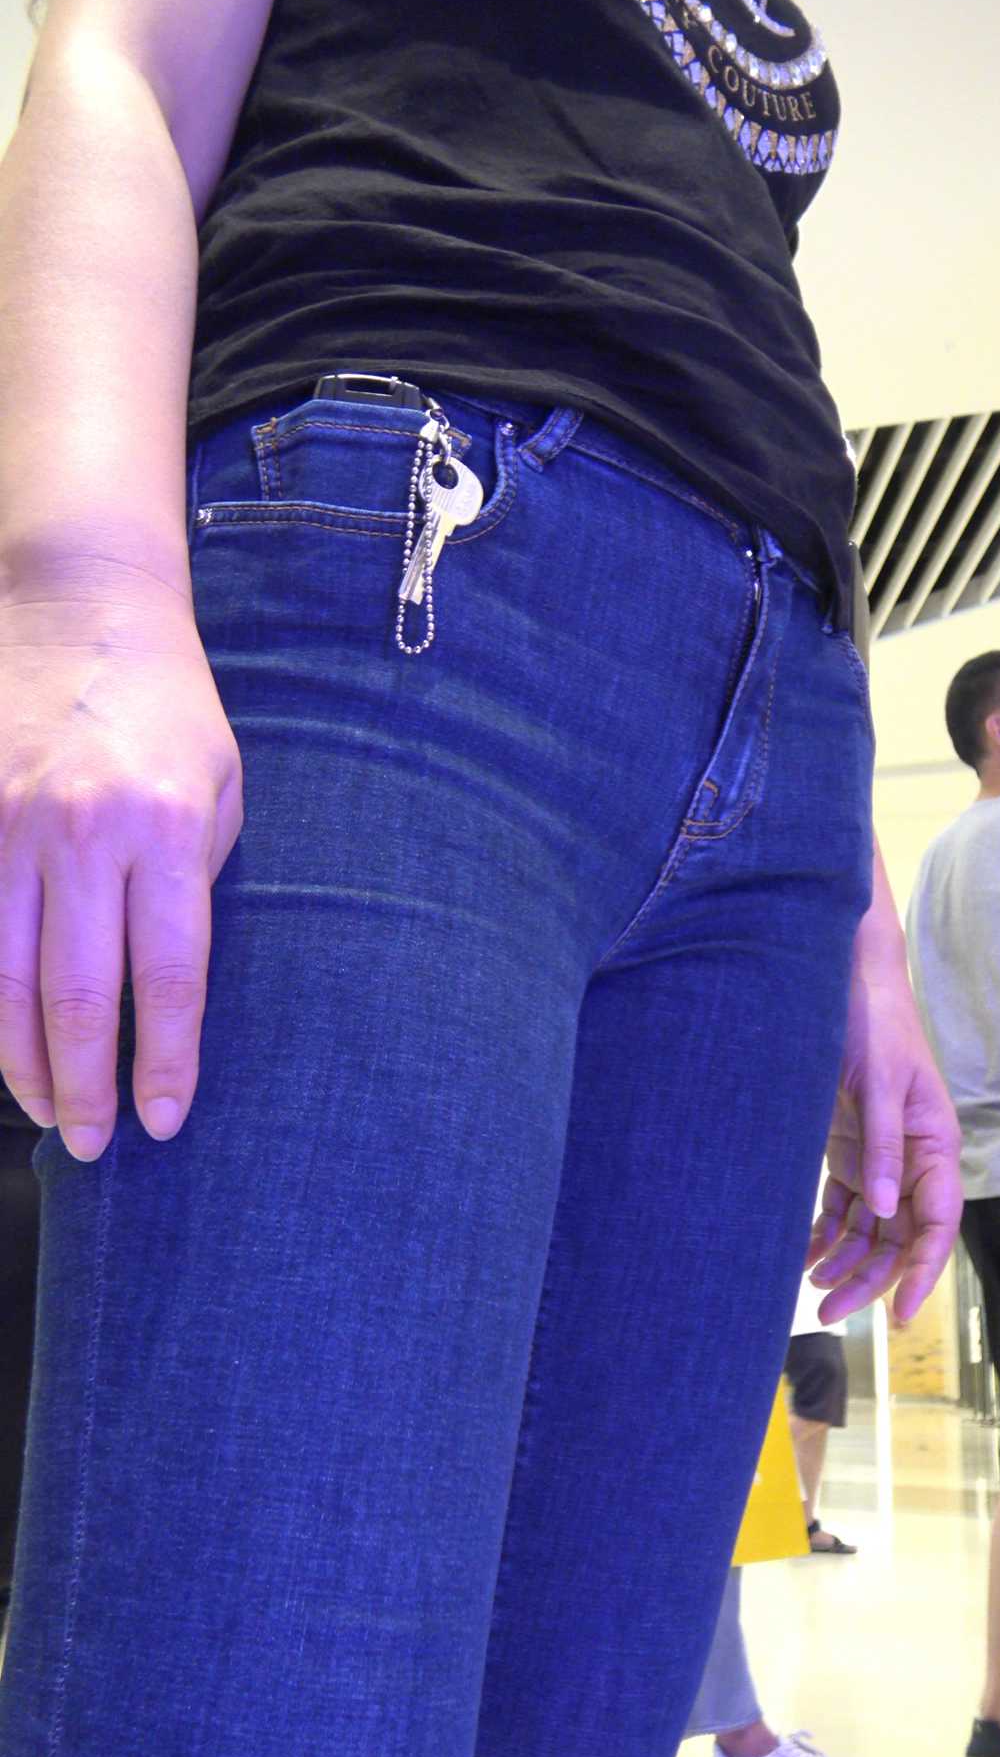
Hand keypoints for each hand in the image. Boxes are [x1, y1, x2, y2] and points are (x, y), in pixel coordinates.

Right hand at [0, 578, 242, 1161]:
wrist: (81, 610)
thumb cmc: (169, 712)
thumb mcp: (221, 790)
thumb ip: (196, 886)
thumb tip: (163, 990)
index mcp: (167, 831)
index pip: (166, 980)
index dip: (163, 1063)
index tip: (162, 1121)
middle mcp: (82, 834)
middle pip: (76, 997)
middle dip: (85, 1086)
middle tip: (94, 1145)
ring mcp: (9, 826)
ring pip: (5, 979)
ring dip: (23, 1061)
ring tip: (47, 1111)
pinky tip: (3, 1041)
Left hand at [805, 955, 961, 1324]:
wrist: (843, 988)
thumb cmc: (873, 1027)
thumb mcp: (879, 1085)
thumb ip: (882, 1146)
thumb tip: (884, 1209)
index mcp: (935, 1147)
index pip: (937, 1225)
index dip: (922, 1272)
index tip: (901, 1314)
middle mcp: (912, 1161)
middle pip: (899, 1237)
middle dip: (870, 1279)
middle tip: (831, 1313)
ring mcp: (880, 1159)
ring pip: (870, 1229)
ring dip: (845, 1263)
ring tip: (813, 1292)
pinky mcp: (850, 1152)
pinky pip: (842, 1207)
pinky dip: (826, 1234)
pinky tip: (803, 1257)